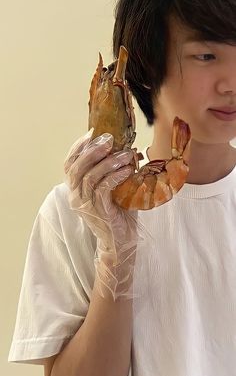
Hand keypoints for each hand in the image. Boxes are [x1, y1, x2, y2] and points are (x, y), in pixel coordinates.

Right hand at [64, 129, 140, 299]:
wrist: (121, 242)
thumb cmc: (119, 214)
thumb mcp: (113, 189)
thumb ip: (113, 171)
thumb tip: (129, 148)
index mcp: (76, 189)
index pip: (69, 164)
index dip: (78, 147)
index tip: (92, 133)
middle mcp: (76, 196)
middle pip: (76, 167)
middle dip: (92, 150)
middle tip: (109, 140)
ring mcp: (85, 205)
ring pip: (90, 176)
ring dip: (109, 162)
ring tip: (126, 154)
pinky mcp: (98, 211)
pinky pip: (102, 188)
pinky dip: (114, 176)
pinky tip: (127, 170)